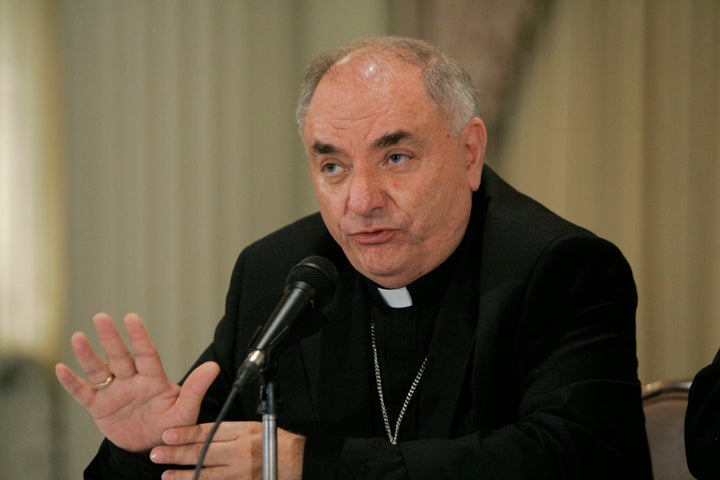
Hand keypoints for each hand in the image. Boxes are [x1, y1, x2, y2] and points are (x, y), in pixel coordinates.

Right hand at [55, 312, 219, 451]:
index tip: (132, 318)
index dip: (139, 337)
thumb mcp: (186, 411)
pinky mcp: (99, 407)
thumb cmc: (171, 427)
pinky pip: (83, 392)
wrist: (151, 450)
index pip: (147, 354)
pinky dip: (71, 382)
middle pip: (120, 356)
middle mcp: (132, 380)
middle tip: (101, 317)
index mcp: (154, 379)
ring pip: (99, 370)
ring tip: (78, 337)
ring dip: (88, 355)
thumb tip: (213, 367)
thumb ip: (196, 389)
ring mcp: (114, 392)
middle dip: (111, 338)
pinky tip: (61, 368)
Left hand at [149, 421, 304, 479]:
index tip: (167, 434)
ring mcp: (240, 472)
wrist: (295, 461)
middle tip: (156, 454)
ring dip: (183, 475)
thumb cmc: (272, 442)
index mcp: (241, 432)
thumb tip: (198, 433)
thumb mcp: (250, 427)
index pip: (207, 431)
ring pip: (205, 474)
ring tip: (166, 475)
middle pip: (201, 452)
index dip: (185, 433)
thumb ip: (226, 431)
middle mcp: (239, 452)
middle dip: (176, 454)